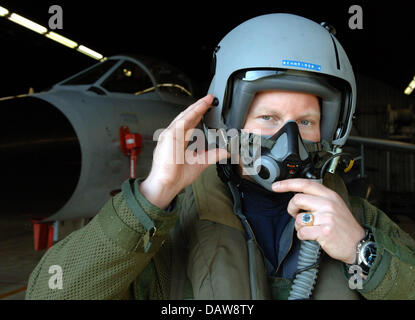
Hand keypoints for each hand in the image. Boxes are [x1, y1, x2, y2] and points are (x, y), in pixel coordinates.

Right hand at [139, 94, 228, 209]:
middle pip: (187, 116)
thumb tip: (225, 152)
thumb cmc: (176, 176)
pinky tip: (198, 108)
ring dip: (196, 107)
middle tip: (210, 99)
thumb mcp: (200, 163)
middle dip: (199, 107)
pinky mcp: (169, 136)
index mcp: (179, 140)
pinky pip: (182, 121)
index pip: (190, 123)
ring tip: (207, 100)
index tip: (208, 107)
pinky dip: (191, 114)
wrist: (166, 184)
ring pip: (185, 116)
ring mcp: (170, 135)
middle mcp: (173, 135)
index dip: (199, 114)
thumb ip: (212, 155)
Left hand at [272, 179, 364, 263]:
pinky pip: (302, 232)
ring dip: (299, 226)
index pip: (305, 184)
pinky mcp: (324, 232)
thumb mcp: (335, 205)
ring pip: (298, 219)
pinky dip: (303, 236)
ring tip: (311, 228)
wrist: (359, 244)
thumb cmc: (344, 226)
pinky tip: (313, 236)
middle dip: (291, 209)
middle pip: (297, 199)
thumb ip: (318, 199)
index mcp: (330, 195)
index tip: (276, 186)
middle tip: (295, 214)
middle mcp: (328, 204)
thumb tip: (298, 197)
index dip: (287, 184)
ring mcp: (327, 218)